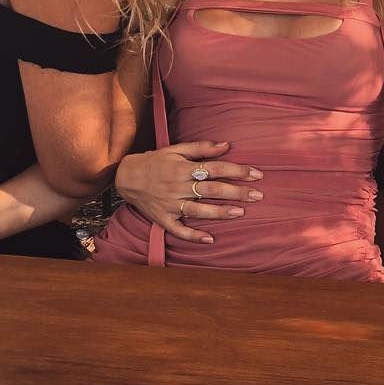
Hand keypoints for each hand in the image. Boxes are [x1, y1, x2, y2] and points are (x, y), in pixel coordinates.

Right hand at [115, 140, 262, 244]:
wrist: (126, 177)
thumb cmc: (155, 161)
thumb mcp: (176, 149)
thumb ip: (201, 147)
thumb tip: (226, 145)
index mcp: (183, 168)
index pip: (216, 168)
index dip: (237, 171)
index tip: (257, 174)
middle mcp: (178, 187)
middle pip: (212, 190)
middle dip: (236, 192)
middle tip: (258, 195)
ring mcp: (170, 204)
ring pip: (199, 210)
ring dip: (220, 212)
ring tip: (240, 212)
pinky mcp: (163, 218)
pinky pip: (178, 230)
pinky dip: (193, 235)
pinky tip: (209, 239)